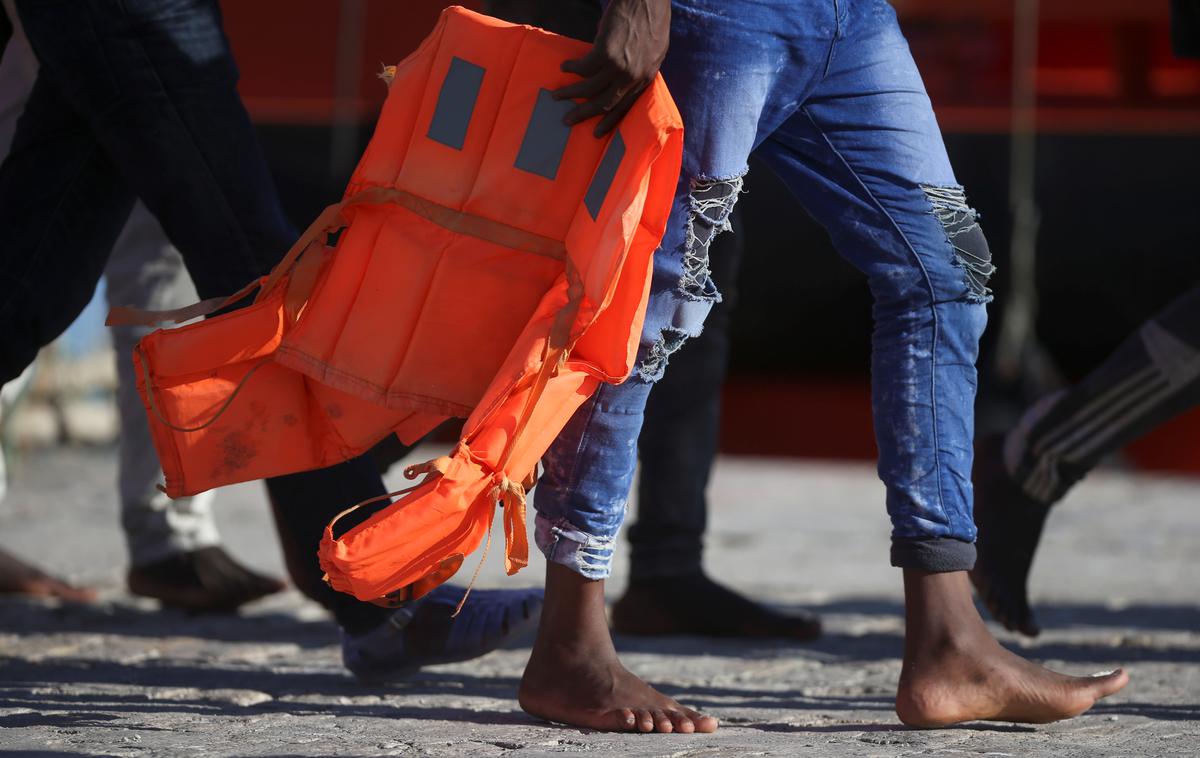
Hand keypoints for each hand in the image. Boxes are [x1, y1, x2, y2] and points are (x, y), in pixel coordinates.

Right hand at [551, 0, 670, 136]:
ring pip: (590, 88)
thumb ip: (638, 68)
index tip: (596, 133)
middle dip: (584, 113)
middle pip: (605, 104)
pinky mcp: (605, 54)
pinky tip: (565, 66)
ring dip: (570, 92)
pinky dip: (572, 67)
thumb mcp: (654, 51)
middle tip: (567, 121)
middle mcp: (633, 78)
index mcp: (646, 78)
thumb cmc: (651, 20)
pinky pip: (583, 67)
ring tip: (557, 96)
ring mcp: (619, 67)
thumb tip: (620, 77)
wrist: (646, 0)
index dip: (610, 121)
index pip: (626, 108)